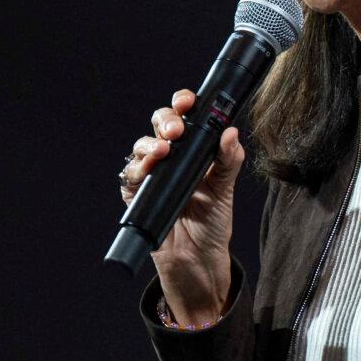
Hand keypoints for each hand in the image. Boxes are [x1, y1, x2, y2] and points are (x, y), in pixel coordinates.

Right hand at [120, 89, 244, 324]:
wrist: (198, 259)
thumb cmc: (212, 221)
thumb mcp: (225, 188)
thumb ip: (229, 160)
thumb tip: (231, 132)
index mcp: (193, 148)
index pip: (185, 116)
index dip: (183, 103)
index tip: (189, 102)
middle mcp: (171, 156)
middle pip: (159, 123)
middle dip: (166, 120)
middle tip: (177, 130)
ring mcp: (152, 174)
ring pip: (142, 146)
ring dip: (149, 143)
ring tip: (163, 150)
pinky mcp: (137, 194)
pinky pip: (130, 176)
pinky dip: (136, 169)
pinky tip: (147, 169)